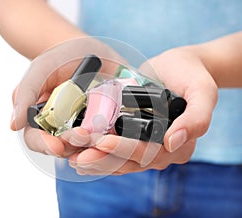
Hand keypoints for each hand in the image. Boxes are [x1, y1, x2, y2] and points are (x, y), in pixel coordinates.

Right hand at [10, 37, 123, 156]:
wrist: (87, 49)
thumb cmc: (59, 59)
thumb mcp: (40, 70)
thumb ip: (25, 94)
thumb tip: (13, 125)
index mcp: (43, 118)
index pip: (38, 140)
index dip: (45, 146)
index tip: (57, 145)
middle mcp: (63, 127)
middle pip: (64, 147)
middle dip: (71, 144)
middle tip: (81, 134)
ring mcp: (86, 126)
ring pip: (86, 146)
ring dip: (90, 144)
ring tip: (96, 133)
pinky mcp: (107, 122)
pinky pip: (108, 136)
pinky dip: (110, 138)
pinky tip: (113, 132)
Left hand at [67, 47, 217, 174]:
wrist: (180, 67)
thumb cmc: (192, 77)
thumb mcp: (203, 92)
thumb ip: (196, 118)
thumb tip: (172, 142)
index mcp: (179, 145)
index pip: (149, 154)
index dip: (125, 150)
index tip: (103, 141)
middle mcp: (161, 151)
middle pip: (129, 162)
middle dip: (102, 160)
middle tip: (78, 157)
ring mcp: (145, 146)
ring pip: (119, 161)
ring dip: (96, 161)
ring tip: (73, 158)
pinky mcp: (133, 138)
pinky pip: (115, 152)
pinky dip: (98, 154)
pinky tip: (80, 154)